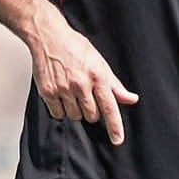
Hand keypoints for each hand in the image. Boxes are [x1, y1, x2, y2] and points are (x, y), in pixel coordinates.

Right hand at [26, 6, 138, 144]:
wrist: (49, 37)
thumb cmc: (76, 48)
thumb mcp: (100, 63)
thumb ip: (115, 85)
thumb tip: (131, 99)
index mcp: (98, 76)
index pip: (109, 107)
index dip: (115, 126)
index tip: (118, 140)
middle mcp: (81, 84)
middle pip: (92, 115)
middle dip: (92, 110)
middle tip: (87, 95)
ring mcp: (63, 89)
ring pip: (75, 116)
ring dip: (76, 110)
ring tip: (73, 92)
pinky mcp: (47, 92)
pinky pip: (58, 114)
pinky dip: (61, 109)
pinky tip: (61, 95)